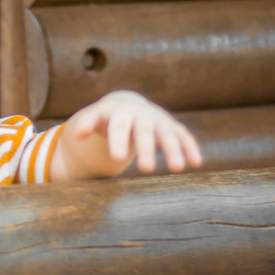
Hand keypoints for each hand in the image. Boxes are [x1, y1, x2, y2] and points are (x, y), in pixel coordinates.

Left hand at [64, 90, 202, 174]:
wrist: (126, 105)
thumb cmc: (108, 118)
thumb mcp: (96, 118)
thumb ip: (87, 124)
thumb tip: (78, 134)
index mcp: (120, 114)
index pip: (118, 127)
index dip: (117, 141)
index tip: (115, 157)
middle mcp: (141, 115)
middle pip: (143, 132)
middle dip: (145, 149)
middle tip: (145, 169)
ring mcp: (158, 120)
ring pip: (166, 135)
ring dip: (172, 150)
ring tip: (176, 169)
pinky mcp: (171, 127)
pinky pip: (182, 136)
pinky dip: (189, 147)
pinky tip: (196, 163)